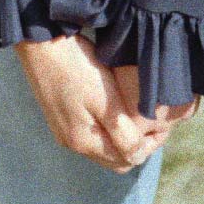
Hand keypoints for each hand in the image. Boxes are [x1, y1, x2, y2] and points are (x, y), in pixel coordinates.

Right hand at [13, 34, 194, 171]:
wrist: (41, 42)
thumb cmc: (77, 68)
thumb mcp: (106, 101)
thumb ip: (123, 134)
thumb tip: (138, 156)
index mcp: (84, 142)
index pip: (126, 161)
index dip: (149, 146)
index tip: (162, 125)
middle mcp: (71, 142)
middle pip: (113, 158)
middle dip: (136, 145)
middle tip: (153, 122)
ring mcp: (63, 129)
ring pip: (102, 146)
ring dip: (121, 137)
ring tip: (135, 114)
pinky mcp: (58, 115)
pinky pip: (90, 133)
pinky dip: (106, 128)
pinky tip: (112, 108)